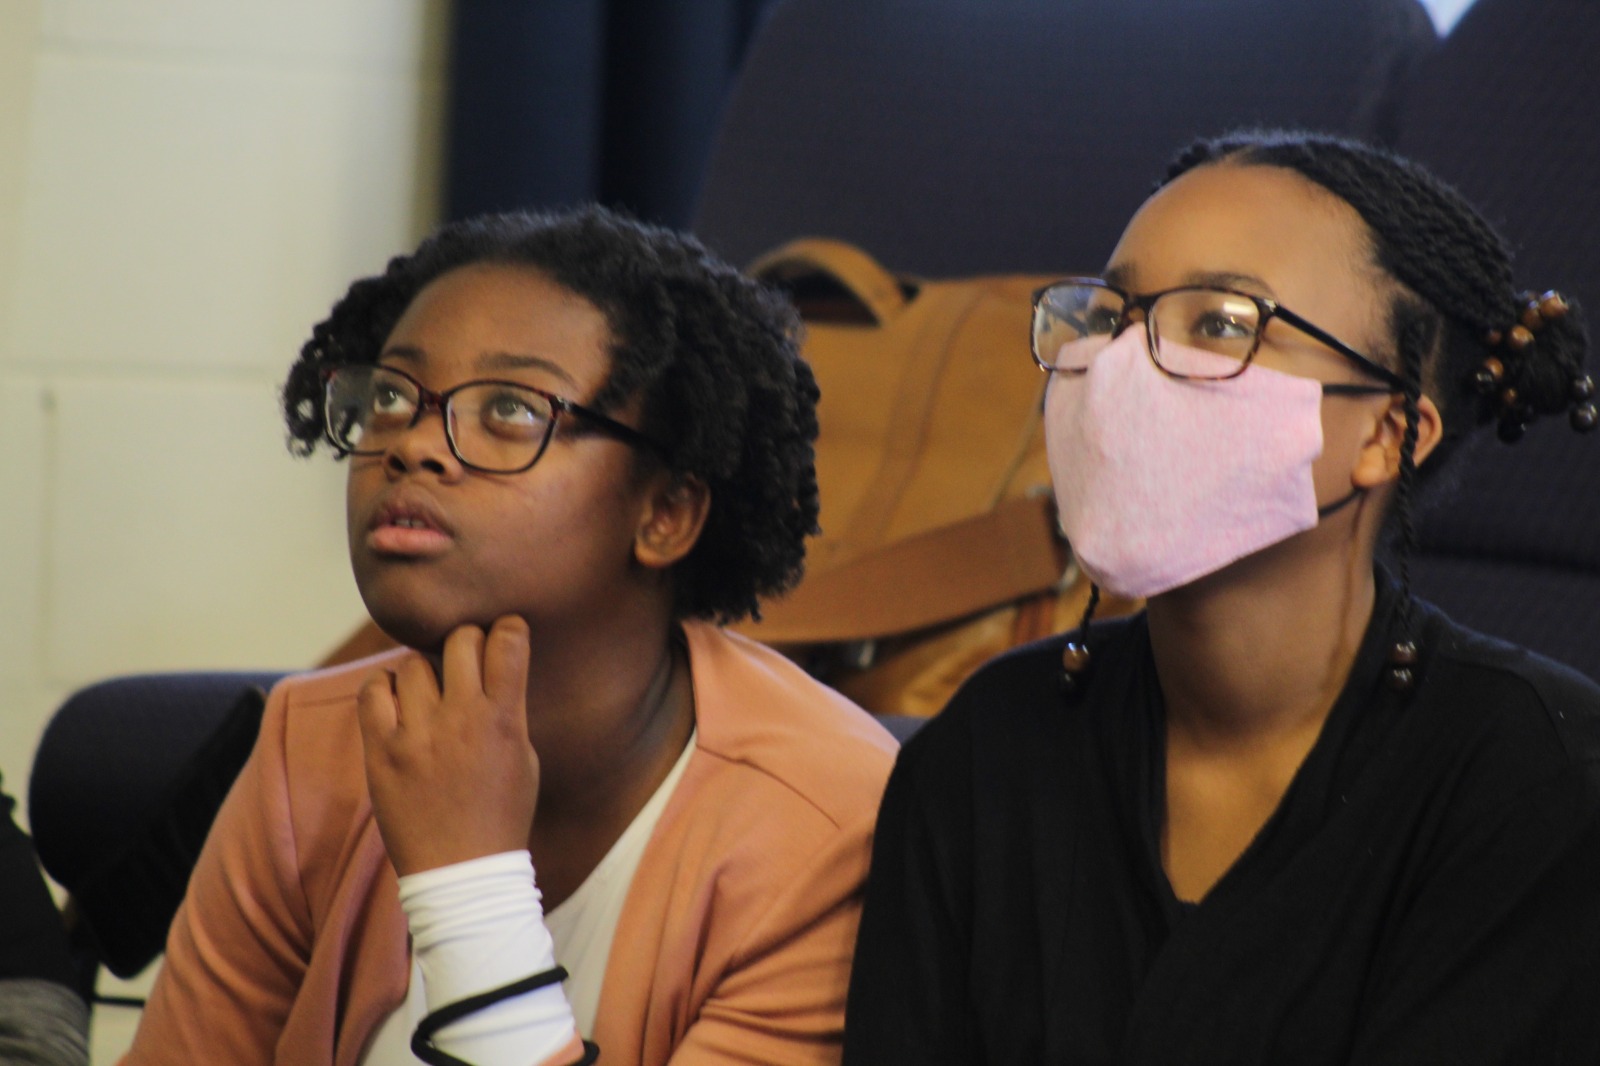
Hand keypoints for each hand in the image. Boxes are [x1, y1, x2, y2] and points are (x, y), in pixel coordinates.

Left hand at [356, 615, 539, 875]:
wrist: (462, 872)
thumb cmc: (501, 814)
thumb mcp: (523, 757)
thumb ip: (508, 707)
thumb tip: (493, 664)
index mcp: (504, 720)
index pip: (507, 641)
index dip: (506, 628)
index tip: (503, 635)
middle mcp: (461, 720)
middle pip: (459, 639)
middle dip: (465, 641)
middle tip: (462, 662)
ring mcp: (418, 735)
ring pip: (412, 663)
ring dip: (423, 672)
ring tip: (427, 696)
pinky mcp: (381, 752)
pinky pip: (373, 691)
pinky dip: (384, 688)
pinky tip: (396, 704)